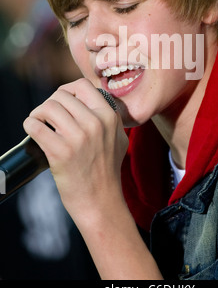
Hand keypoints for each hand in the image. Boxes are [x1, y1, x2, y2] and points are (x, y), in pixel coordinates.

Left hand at [23, 78, 128, 215]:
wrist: (101, 202)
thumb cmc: (107, 170)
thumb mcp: (119, 138)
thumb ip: (110, 117)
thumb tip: (92, 100)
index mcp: (108, 116)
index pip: (82, 85)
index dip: (67, 90)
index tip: (61, 101)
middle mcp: (95, 124)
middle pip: (61, 96)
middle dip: (50, 103)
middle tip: (47, 116)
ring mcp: (78, 138)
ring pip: (47, 107)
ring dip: (38, 113)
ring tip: (39, 122)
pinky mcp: (60, 152)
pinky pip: (35, 126)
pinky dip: (29, 125)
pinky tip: (33, 130)